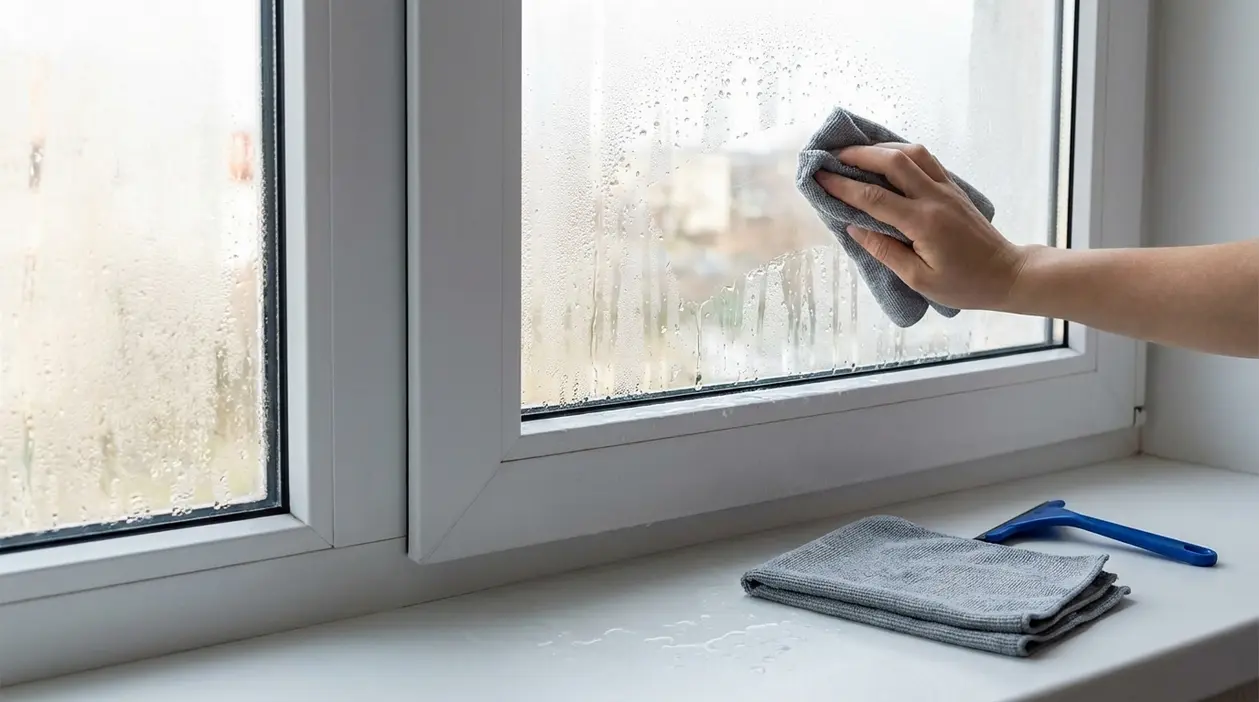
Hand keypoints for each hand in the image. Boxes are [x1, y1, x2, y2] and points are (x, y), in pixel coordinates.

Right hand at [814, 143, 1034, 311]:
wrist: (1007, 274)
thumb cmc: (963, 284)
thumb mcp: (919, 279)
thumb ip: (885, 251)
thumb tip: (854, 227)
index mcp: (924, 222)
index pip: (874, 197)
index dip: (843, 186)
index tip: (819, 177)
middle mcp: (935, 197)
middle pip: (894, 161)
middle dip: (860, 154)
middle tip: (833, 156)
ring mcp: (947, 189)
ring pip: (912, 153)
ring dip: (882, 148)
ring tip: (857, 152)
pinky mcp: (954, 188)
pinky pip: (926, 160)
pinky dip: (902, 152)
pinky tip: (887, 157)